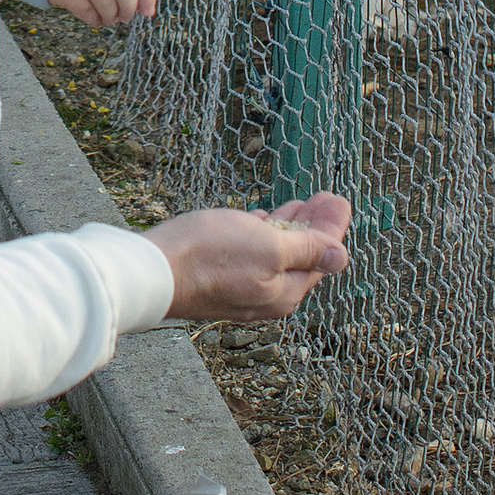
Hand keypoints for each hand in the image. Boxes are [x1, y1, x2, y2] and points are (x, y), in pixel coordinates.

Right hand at [150, 196, 351, 323]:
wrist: (153, 271)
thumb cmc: (209, 256)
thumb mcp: (269, 247)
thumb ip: (307, 250)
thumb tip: (342, 256)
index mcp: (285, 291)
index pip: (321, 256)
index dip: (332, 226)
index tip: (339, 200)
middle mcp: (266, 296)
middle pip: (301, 257)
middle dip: (314, 226)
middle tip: (325, 198)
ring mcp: (241, 289)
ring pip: (275, 255)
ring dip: (289, 227)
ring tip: (297, 204)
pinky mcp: (219, 280)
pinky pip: (251, 257)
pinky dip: (262, 236)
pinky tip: (259, 221)